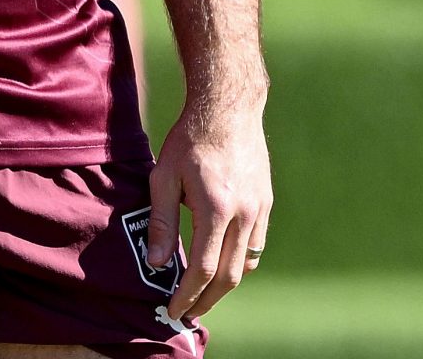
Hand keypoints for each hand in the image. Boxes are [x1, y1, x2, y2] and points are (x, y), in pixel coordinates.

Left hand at [148, 101, 270, 323]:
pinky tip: (221, 264)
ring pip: (246, 263)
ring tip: (202, 294)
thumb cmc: (190, 139)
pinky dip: (238, 262)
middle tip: (188, 313)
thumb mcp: (164, 176)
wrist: (229, 109)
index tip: (174, 310)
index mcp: (216, 209)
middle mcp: (244, 214)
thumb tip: (156, 263)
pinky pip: (255, 245)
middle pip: (228, 275)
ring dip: (224, 284)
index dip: (188, 295)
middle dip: (207, 300)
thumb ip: (161, 221)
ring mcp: (259, 210)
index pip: (202, 268)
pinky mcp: (266, 204)